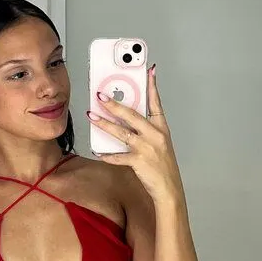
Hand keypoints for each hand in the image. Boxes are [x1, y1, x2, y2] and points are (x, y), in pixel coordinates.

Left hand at [87, 65, 182, 202]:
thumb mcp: (159, 144)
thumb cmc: (163, 166)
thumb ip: (144, 130)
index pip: (156, 103)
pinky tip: (98, 151)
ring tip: (92, 116)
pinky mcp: (139, 162)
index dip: (152, 86)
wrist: (169, 189)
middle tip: (101, 96)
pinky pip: (119, 156)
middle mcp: (155, 135)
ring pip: (122, 132)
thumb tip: (124, 119)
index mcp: (161, 129)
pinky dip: (107, 155)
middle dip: (115, 104)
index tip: (149, 71)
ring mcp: (147, 148)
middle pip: (132, 115)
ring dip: (104, 124)